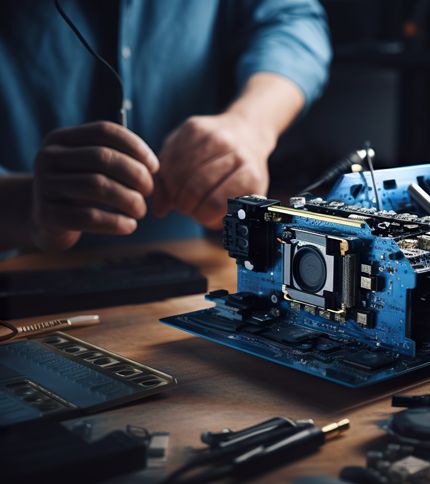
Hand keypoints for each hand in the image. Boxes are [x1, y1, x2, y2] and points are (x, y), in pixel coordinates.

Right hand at [32, 121, 158, 250]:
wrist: (45, 221)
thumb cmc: (79, 192)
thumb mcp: (92, 170)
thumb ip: (117, 161)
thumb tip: (153, 167)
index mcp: (61, 139)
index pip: (103, 131)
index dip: (135, 146)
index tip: (155, 166)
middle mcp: (48, 158)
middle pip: (102, 157)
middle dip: (135, 174)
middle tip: (149, 190)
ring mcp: (44, 186)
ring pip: (97, 186)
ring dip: (128, 199)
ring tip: (140, 210)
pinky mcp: (47, 215)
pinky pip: (88, 217)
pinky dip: (116, 222)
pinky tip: (129, 226)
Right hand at [153, 113, 274, 228]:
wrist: (244, 133)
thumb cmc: (240, 175)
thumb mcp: (236, 200)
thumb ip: (216, 216)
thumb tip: (187, 217)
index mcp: (251, 176)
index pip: (215, 203)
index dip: (201, 214)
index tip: (198, 215)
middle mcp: (235, 153)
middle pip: (195, 188)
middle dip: (184, 204)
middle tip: (185, 207)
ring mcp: (214, 137)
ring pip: (179, 173)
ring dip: (173, 189)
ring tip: (179, 194)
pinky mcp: (194, 126)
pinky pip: (170, 156)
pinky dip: (167, 172)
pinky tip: (173, 178)